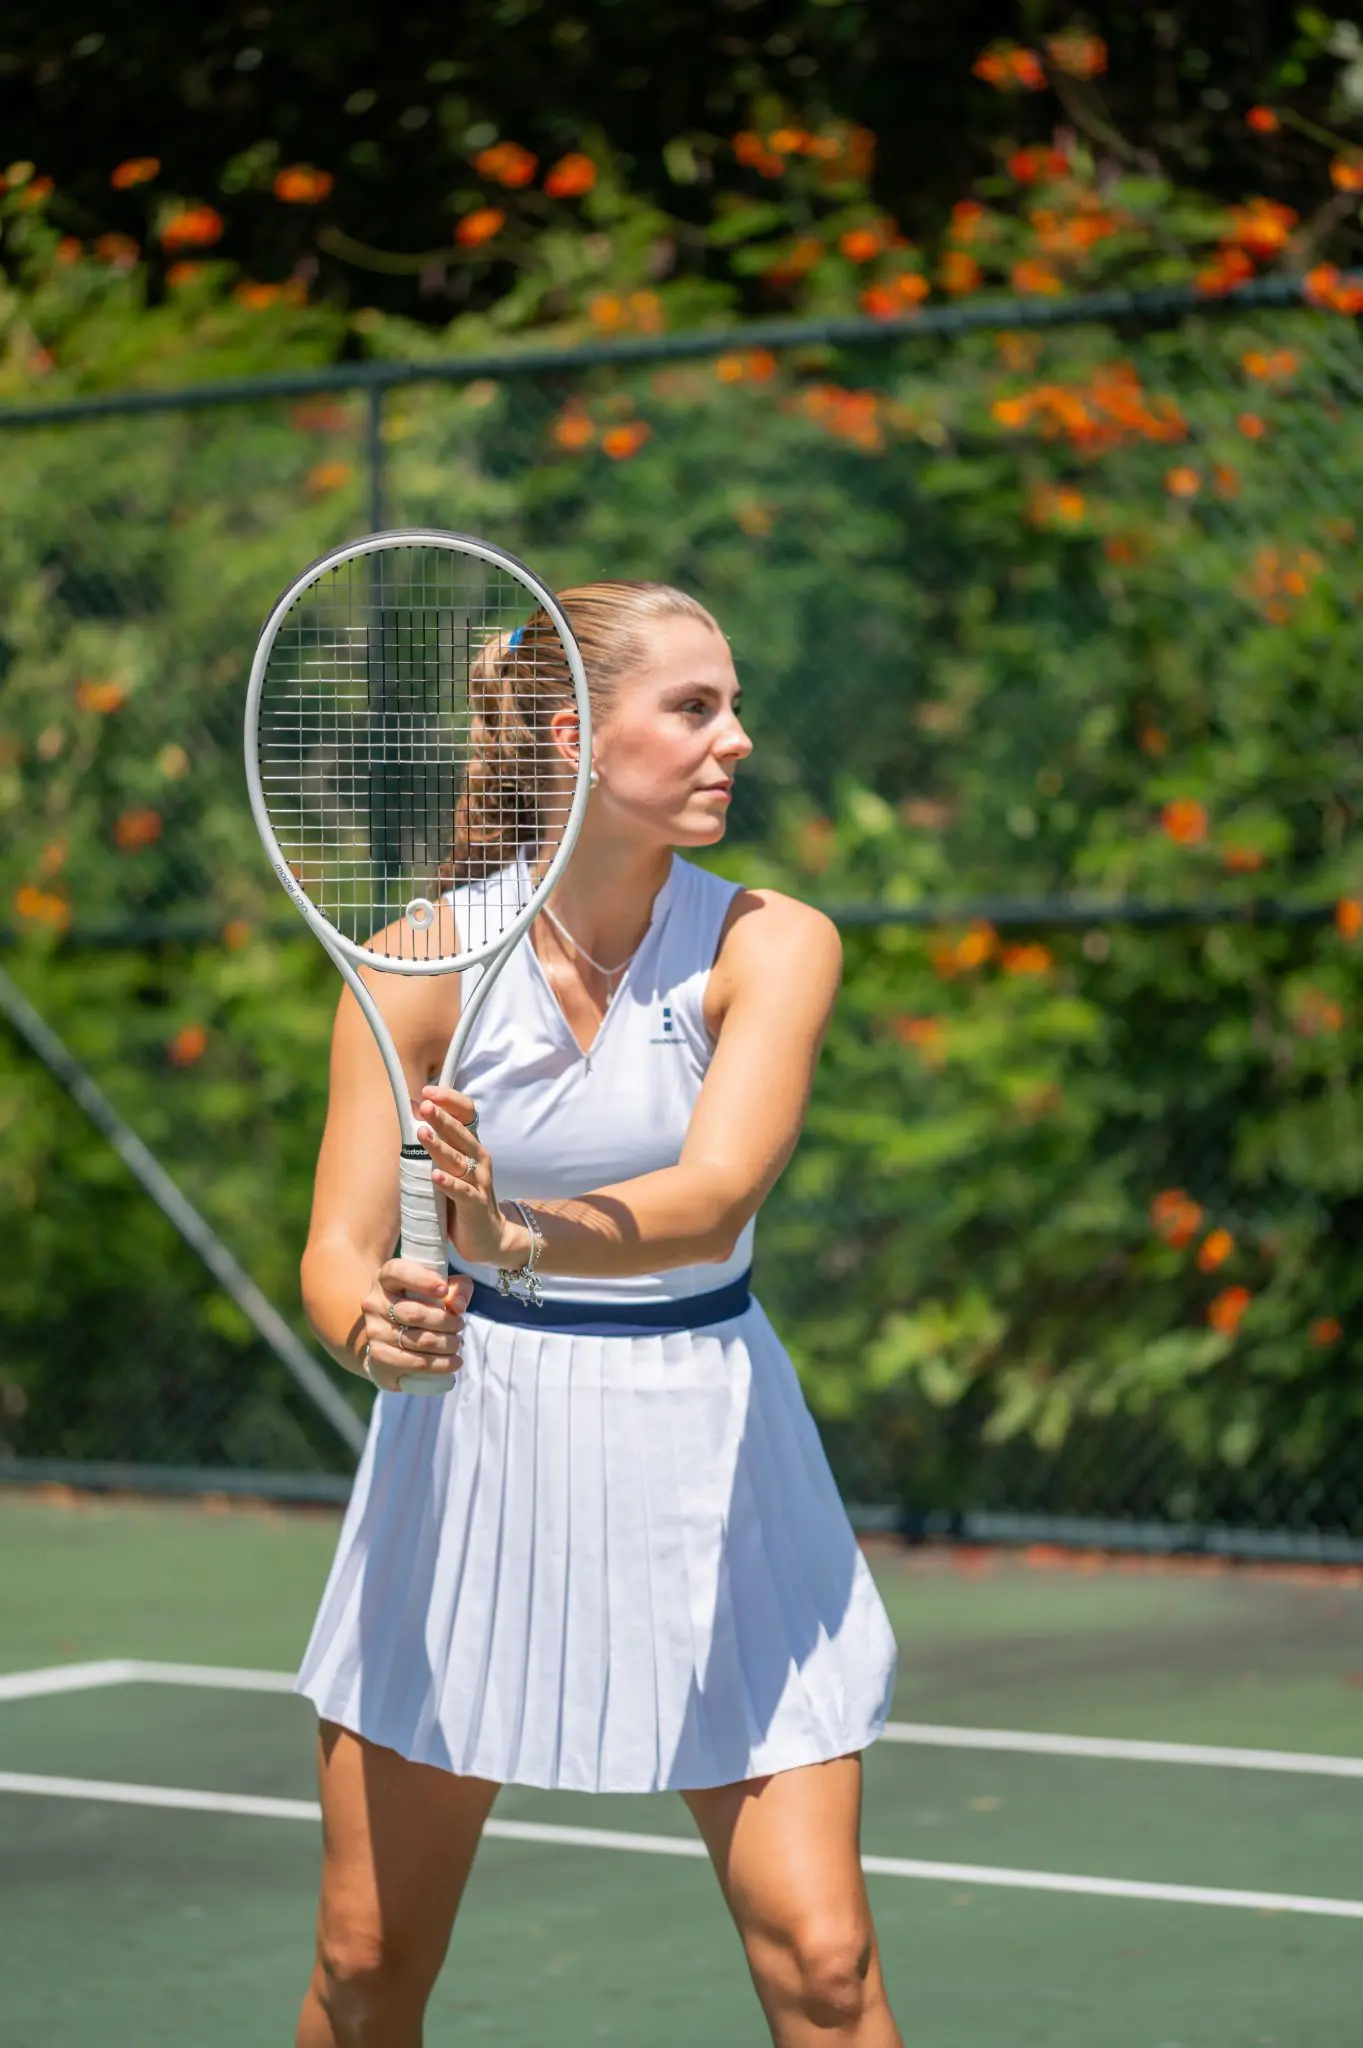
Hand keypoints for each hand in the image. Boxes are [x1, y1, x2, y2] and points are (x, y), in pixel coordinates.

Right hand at [359, 1258, 471, 1392]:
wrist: (392, 1335)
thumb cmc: (422, 1305)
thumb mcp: (439, 1289)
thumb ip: (457, 1288)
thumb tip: (458, 1306)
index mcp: (386, 1279)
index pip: (397, 1272)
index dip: (422, 1280)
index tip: (443, 1289)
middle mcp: (375, 1303)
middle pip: (414, 1313)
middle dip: (445, 1321)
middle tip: (460, 1325)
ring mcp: (374, 1331)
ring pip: (416, 1340)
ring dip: (445, 1344)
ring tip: (457, 1344)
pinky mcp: (378, 1357)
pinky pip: (412, 1362)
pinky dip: (438, 1364)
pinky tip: (453, 1362)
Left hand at [415, 1086, 524, 1271]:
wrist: (489, 1237)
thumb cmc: (463, 1199)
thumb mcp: (451, 1167)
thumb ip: (438, 1144)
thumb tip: (415, 1114)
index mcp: (472, 1147)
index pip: (467, 1115)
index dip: (450, 1101)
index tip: (428, 1091)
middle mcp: (479, 1160)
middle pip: (462, 1134)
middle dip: (442, 1119)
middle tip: (425, 1105)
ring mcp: (479, 1183)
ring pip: (459, 1160)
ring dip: (440, 1147)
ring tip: (422, 1133)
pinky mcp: (476, 1206)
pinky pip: (462, 1192)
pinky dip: (449, 1183)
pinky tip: (435, 1176)